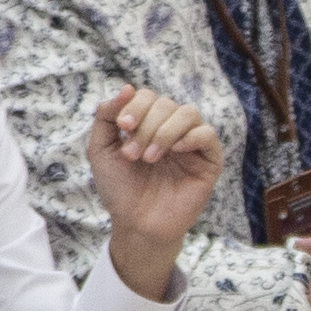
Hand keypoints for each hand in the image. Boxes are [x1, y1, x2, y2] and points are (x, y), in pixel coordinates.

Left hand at [83, 86, 226, 299]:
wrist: (136, 224)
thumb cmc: (120, 189)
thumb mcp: (101, 149)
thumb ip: (106, 117)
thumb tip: (126, 87)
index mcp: (148, 125)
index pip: (148, 96)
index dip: (135, 106)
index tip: (122, 128)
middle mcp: (171, 130)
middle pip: (166, 103)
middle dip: (146, 125)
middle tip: (133, 154)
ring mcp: (191, 145)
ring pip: (188, 113)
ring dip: (164, 131)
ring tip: (150, 158)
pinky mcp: (209, 161)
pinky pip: (208, 135)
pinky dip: (190, 137)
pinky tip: (174, 152)